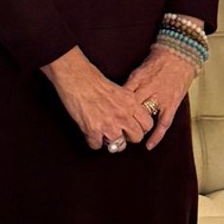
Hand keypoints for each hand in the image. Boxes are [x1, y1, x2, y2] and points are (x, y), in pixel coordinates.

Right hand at [41, 47, 155, 153]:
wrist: (76, 78)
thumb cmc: (93, 80)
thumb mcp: (119, 90)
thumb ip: (127, 105)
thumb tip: (129, 118)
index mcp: (131, 103)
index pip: (147, 124)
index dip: (141, 129)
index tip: (134, 129)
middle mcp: (123, 115)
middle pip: (136, 138)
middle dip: (128, 138)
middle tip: (120, 134)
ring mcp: (109, 124)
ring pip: (118, 146)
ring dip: (111, 142)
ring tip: (104, 135)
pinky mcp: (93, 130)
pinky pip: (97, 146)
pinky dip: (93, 142)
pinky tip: (91, 133)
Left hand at [123, 44, 197, 146]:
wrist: (181, 54)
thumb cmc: (160, 59)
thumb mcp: (140, 69)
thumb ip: (131, 83)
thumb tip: (116, 95)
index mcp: (138, 79)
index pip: (121, 97)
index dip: (113, 108)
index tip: (106, 117)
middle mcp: (149, 89)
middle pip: (131, 109)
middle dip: (122, 120)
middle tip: (114, 129)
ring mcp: (161, 98)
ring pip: (145, 117)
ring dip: (136, 128)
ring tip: (129, 137)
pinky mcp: (172, 104)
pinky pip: (163, 123)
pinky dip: (156, 136)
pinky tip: (149, 145)